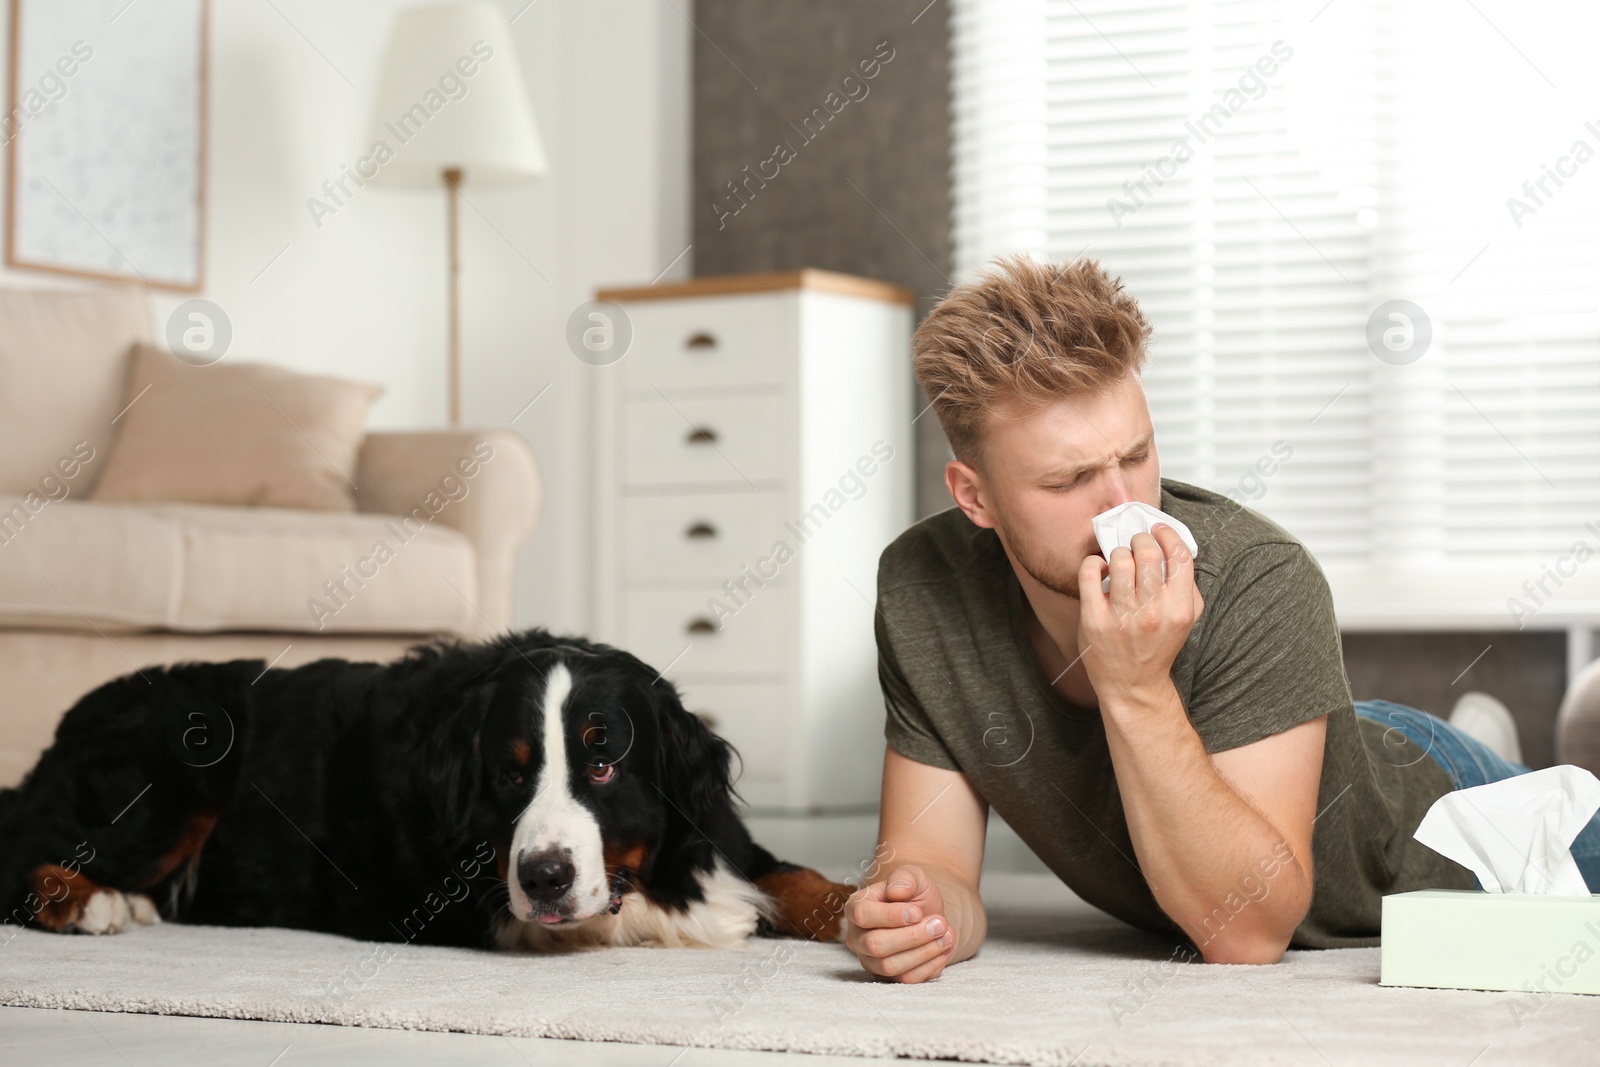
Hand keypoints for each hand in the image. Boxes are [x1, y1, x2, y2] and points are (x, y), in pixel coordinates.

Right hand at [844, 865, 956, 982]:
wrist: (927, 915)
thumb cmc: (913, 894)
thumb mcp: (913, 877)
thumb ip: (905, 878)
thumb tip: (896, 891)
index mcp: (856, 907)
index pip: (863, 915)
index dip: (891, 915)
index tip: (917, 912)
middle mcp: (857, 937)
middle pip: (876, 945)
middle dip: (912, 936)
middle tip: (939, 923)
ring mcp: (871, 960)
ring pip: (891, 966)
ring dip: (924, 951)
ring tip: (946, 934)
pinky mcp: (889, 978)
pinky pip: (907, 980)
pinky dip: (930, 965)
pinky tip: (944, 948)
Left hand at [1077, 523, 1203, 699]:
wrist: (1133, 684)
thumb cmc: (1158, 645)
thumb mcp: (1186, 619)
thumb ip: (1186, 585)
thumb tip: (1172, 547)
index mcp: (1180, 608)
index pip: (1179, 555)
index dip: (1167, 534)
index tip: (1157, 530)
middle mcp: (1153, 612)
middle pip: (1147, 552)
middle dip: (1139, 539)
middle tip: (1135, 544)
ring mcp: (1122, 616)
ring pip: (1119, 559)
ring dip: (1117, 553)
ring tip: (1118, 561)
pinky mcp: (1094, 620)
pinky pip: (1089, 574)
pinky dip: (1092, 563)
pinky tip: (1098, 569)